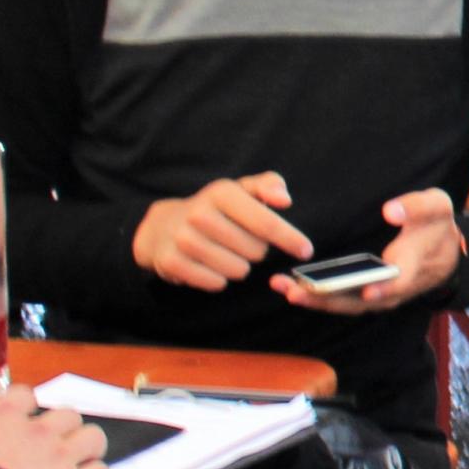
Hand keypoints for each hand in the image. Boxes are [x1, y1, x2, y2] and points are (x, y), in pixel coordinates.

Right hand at [0, 387, 109, 468]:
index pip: (26, 396)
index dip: (27, 411)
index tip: (21, 425)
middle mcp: (33, 429)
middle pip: (67, 414)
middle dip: (62, 429)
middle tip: (51, 449)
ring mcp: (56, 454)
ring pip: (92, 436)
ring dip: (84, 448)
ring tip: (72, 465)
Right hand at [133, 173, 311, 290]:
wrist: (163, 226)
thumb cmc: (216, 209)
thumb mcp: (242, 190)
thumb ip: (269, 185)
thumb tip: (285, 200)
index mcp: (222, 193)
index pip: (267, 223)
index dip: (290, 239)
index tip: (306, 250)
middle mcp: (200, 214)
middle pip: (255, 251)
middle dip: (256, 250)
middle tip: (240, 241)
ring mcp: (183, 239)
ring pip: (238, 270)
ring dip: (238, 266)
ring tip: (225, 252)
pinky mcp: (171, 262)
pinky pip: (215, 283)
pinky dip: (219, 278)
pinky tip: (210, 265)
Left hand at [275, 188, 463, 313]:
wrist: (445, 255)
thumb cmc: (436, 227)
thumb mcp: (437, 208)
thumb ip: (417, 207)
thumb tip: (390, 210)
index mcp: (412, 266)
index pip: (398, 280)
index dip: (383, 287)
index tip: (367, 288)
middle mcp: (394, 290)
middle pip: (360, 300)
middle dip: (328, 298)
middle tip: (296, 291)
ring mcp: (380, 297)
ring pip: (347, 304)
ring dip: (315, 299)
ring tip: (283, 288)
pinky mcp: (368, 298)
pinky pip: (342, 302)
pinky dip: (318, 297)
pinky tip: (292, 287)